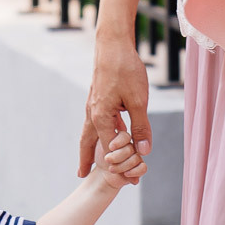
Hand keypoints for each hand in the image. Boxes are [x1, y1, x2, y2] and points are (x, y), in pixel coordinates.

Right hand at [80, 36, 150, 177]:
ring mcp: (92, 104)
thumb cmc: (125, 70)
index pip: (110, 150)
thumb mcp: (138, 101)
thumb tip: (144, 151)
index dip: (121, 165)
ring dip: (89, 146)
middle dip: (86, 159)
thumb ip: (141, 127)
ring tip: (86, 159)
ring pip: (89, 131)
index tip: (130, 180)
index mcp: (101, 117)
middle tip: (80, 175)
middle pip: (87, 142)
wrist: (113, 44)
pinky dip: (97, 131)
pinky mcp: (97, 97)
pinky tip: (104, 133)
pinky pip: (94, 121)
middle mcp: (92, 113)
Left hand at [94, 130, 146, 188]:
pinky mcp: (140, 166)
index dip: (118, 142)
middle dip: (117, 156)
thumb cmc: (101, 157)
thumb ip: (108, 137)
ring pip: (135, 158)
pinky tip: (125, 173)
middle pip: (130, 147)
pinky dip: (134, 172)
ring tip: (111, 169)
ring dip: (121, 166)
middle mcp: (130, 144)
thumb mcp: (101, 145)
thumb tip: (118, 132)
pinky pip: (143, 167)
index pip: (125, 136)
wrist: (102, 173)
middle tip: (107, 159)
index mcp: (120, 135)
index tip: (110, 148)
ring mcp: (136, 155)